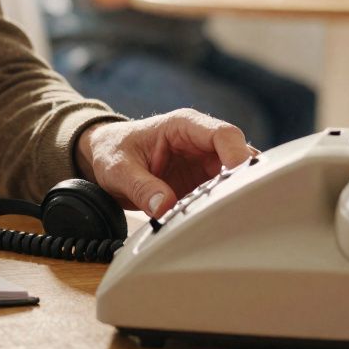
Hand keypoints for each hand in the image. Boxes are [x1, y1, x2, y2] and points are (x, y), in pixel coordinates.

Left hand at [74, 109, 254, 216]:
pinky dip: (222, 207)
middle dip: (243, 182)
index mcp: (183, 125)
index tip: (238, 183)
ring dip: (233, 197)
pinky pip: (222, 194)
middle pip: (239, 158)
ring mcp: (204, 163)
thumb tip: (164, 208)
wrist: (104, 154)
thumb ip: (141, 187)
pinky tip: (215, 223)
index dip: (238, 157)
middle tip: (237, 209)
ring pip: (236, 178)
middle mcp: (200, 142)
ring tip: (227, 219)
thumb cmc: (112, 150)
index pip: (224, 135)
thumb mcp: (118, 169)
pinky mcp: (202, 182)